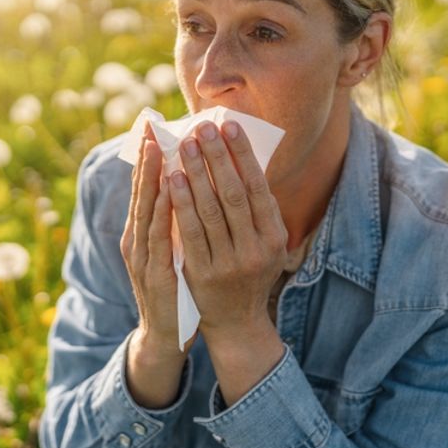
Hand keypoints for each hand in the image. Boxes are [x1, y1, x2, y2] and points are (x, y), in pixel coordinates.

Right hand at [120, 124, 194, 407]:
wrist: (164, 339)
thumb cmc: (174, 290)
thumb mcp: (172, 249)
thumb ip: (174, 221)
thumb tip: (187, 184)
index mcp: (141, 233)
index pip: (144, 187)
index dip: (148, 156)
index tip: (153, 125)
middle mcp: (136, 240)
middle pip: (140, 192)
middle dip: (147, 157)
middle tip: (150, 125)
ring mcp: (141, 258)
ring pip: (146, 211)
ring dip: (152, 179)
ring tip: (158, 148)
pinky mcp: (153, 276)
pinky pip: (159, 238)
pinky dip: (162, 214)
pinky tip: (169, 193)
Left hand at [168, 119, 287, 344]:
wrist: (237, 322)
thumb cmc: (248, 270)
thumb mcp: (264, 242)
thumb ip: (256, 208)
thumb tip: (241, 157)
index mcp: (275, 236)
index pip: (257, 186)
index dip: (242, 154)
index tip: (228, 126)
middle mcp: (256, 249)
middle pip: (233, 193)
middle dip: (217, 157)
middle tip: (202, 128)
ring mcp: (230, 263)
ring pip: (210, 210)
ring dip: (196, 174)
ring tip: (185, 146)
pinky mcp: (203, 274)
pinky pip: (190, 231)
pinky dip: (181, 203)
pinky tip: (172, 180)